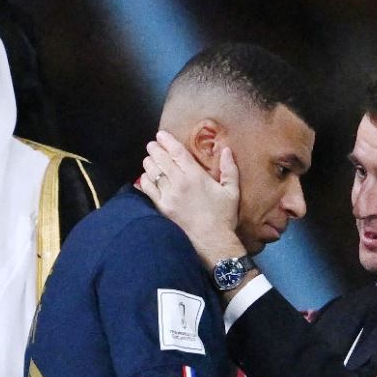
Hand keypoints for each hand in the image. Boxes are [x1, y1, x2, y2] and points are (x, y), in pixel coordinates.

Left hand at [139, 131, 244, 266]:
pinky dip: (145, 181)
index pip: (177, 152)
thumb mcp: (232, 191)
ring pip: (153, 172)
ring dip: (149, 163)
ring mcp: (168, 196)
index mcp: (196, 176)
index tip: (161, 135)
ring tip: (149, 159)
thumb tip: (226, 150)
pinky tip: (145, 177)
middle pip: (161, 159)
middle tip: (152, 145)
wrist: (212, 241)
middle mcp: (179, 183)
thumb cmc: (223, 216)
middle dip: (155, 149)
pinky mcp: (162, 208)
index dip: (167, 141)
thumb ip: (229, 169)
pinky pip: (148, 190)